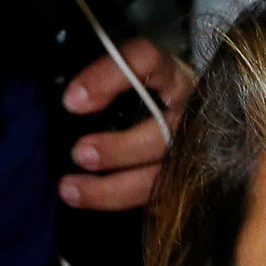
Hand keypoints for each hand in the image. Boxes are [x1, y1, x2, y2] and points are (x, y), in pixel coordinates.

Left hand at [59, 39, 193, 209]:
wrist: (195, 124)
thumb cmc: (149, 100)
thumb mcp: (134, 82)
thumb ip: (108, 87)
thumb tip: (69, 104)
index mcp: (171, 75)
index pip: (144, 61)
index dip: (107, 78)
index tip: (71, 101)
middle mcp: (191, 108)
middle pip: (163, 132)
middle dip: (119, 148)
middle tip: (79, 154)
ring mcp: (197, 147)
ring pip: (163, 175)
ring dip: (114, 188)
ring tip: (71, 190)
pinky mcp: (191, 178)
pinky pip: (163, 199)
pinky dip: (126, 202)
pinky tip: (96, 203)